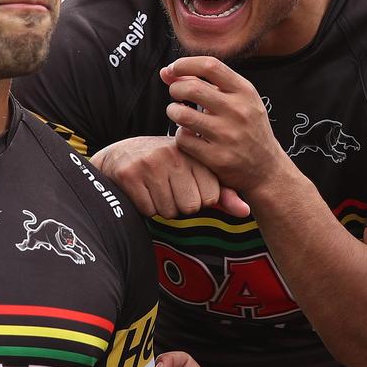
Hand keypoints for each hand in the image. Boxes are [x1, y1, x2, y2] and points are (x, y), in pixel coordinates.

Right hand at [91, 136, 248, 217]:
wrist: (120, 154)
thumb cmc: (165, 167)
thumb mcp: (195, 175)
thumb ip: (222, 194)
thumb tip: (246, 212)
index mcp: (194, 154)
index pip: (210, 199)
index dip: (198, 200)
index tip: (186, 186)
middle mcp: (175, 155)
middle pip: (190, 207)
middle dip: (179, 205)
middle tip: (168, 188)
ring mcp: (151, 163)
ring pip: (168, 211)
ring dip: (161, 207)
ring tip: (154, 188)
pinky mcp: (130, 174)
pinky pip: (147, 210)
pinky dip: (144, 207)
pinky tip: (141, 190)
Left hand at [161, 58, 292, 194]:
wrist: (267, 168)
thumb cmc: (248, 128)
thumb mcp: (238, 100)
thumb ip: (205, 83)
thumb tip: (166, 72)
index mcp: (245, 92)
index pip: (210, 66)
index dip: (185, 64)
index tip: (174, 69)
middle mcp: (239, 111)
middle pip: (192, 88)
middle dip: (175, 89)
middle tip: (176, 95)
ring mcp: (228, 136)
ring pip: (182, 115)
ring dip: (173, 112)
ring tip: (178, 114)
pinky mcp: (217, 158)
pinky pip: (184, 139)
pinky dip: (181, 136)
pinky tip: (189, 136)